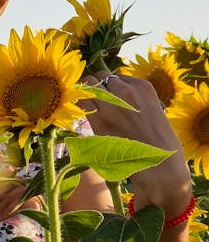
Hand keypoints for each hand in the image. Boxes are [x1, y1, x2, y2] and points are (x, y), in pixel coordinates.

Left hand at [79, 71, 190, 214]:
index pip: (116, 76)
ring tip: (90, 107)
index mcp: (143, 86)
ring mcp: (111, 105)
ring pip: (88, 85)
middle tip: (97, 101)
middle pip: (99, 76)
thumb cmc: (159, 142)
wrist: (160, 165)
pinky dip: (81, 106)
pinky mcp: (99, 120)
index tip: (112, 98)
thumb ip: (135, 99)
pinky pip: (82, 103)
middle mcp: (126, 91)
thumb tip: (114, 92)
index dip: (111, 87)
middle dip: (96, 86)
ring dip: (86, 94)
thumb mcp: (153, 109)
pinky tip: (86, 115)